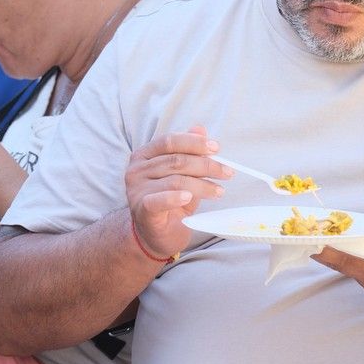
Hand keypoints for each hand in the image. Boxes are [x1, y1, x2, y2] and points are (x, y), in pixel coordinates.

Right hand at [124, 126, 232, 260]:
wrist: (154, 235)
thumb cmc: (169, 203)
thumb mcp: (181, 176)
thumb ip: (188, 153)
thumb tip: (200, 128)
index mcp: (144, 156)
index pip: (169, 141)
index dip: (194, 143)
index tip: (217, 149)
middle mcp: (136, 170)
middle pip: (176, 161)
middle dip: (206, 165)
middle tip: (227, 172)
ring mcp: (136, 190)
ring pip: (175, 180)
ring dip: (202, 184)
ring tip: (219, 191)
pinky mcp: (141, 210)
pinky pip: (159, 200)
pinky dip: (175, 198)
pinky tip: (188, 197)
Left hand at [311, 196, 363, 299]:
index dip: (339, 241)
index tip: (319, 230)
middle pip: (348, 261)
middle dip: (323, 248)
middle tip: (301, 234)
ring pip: (346, 269)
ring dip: (327, 255)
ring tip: (307, 239)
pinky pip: (352, 275)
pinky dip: (339, 263)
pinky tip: (328, 250)